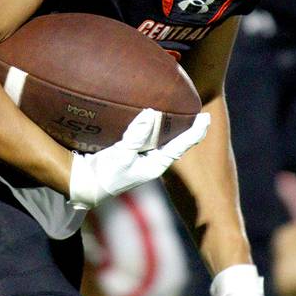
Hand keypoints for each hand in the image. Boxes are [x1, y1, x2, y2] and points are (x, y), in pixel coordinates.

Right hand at [67, 109, 209, 208]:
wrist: (88, 185)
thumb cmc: (106, 174)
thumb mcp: (122, 155)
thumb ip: (137, 135)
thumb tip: (150, 113)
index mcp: (156, 165)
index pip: (181, 146)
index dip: (195, 133)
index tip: (207, 119)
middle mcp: (153, 161)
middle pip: (177, 142)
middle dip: (189, 128)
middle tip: (202, 112)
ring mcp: (143, 157)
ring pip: (164, 139)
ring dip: (174, 126)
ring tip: (184, 111)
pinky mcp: (133, 152)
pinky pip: (150, 137)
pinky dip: (156, 127)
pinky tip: (155, 117)